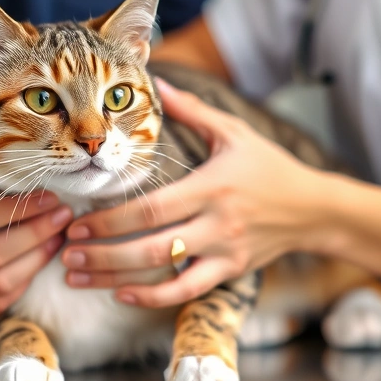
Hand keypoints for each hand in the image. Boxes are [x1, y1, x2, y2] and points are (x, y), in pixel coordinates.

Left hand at [61, 78, 329, 307]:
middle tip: (66, 254)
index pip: (154, 209)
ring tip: (78, 276)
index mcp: (212, 186)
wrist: (314, 209)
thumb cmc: (269, 167)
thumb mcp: (234, 132)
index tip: (78, 222)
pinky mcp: (230, 272)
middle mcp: (217, 224)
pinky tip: (121, 294)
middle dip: (104, 253)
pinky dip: (153, 298)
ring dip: (116, 278)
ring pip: (164, 274)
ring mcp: (224, 252)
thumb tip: (156, 82)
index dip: (112, 220)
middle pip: (152, 245)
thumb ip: (192, 110)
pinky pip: (186, 292)